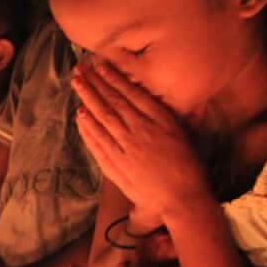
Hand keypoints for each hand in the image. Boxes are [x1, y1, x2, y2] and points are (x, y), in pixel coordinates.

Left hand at [72, 60, 208, 221]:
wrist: (181, 200)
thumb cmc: (189, 170)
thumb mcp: (187, 137)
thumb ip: (180, 117)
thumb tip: (182, 103)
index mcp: (161, 121)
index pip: (133, 94)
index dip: (114, 78)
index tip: (101, 66)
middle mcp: (141, 131)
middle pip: (113, 102)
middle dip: (94, 84)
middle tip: (80, 69)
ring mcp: (126, 148)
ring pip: (102, 118)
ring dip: (87, 100)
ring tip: (76, 84)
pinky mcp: (116, 164)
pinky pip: (97, 141)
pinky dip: (87, 127)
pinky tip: (80, 115)